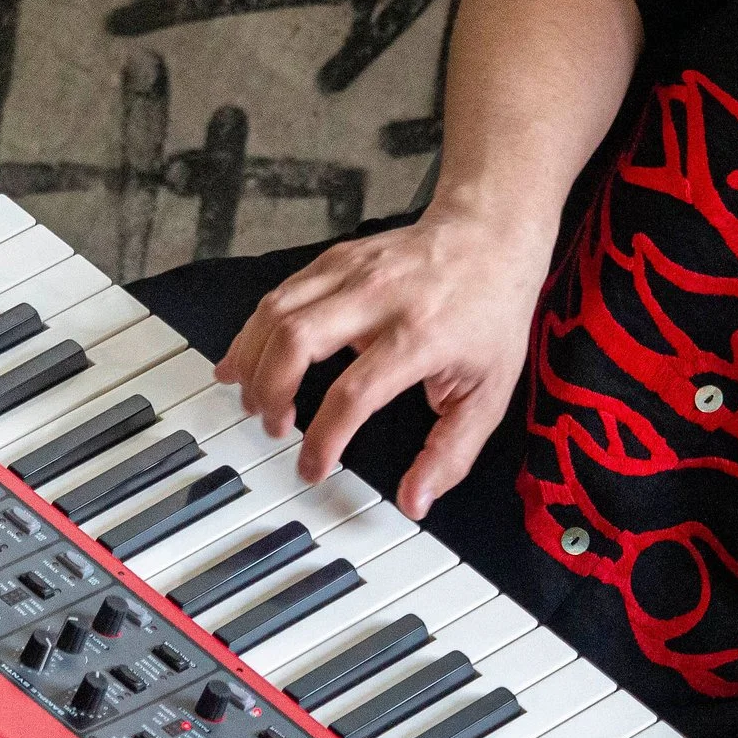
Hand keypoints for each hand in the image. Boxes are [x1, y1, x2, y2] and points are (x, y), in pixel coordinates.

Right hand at [214, 204, 554, 518]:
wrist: (490, 234)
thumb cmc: (489, 313)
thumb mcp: (489, 391)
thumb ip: (451, 453)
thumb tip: (416, 502)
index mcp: (420, 336)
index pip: (354, 393)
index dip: (323, 439)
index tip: (313, 467)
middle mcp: (381, 298)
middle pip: (298, 340)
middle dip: (272, 392)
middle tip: (274, 427)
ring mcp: (354, 271)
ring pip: (278, 311)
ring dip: (253, 360)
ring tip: (252, 400)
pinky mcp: (337, 259)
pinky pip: (281, 294)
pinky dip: (255, 330)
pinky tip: (247, 358)